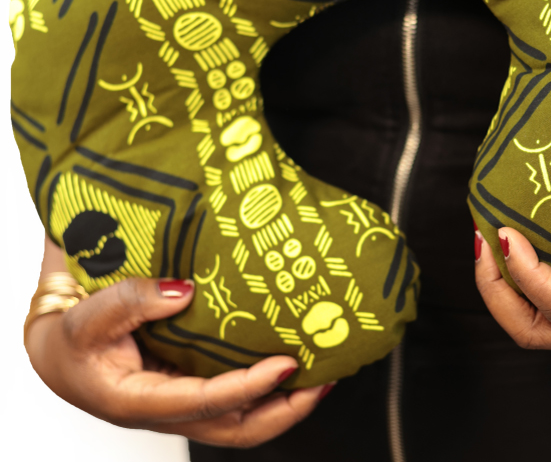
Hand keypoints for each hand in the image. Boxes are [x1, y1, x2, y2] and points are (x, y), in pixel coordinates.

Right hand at [25, 276, 332, 447]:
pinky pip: (234, 396)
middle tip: (324, 379)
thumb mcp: (88, 317)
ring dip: (283, 402)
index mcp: (140, 401)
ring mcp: (182, 401)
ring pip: (240, 419)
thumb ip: (131, 300)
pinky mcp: (189, 386)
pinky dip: (265, 386)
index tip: (287, 364)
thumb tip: (182, 290)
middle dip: (285, 410)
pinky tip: (288, 360)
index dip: (250, 387)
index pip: (206, 403)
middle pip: (236, 428)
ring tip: (321, 373)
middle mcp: (167, 409)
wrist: (59, 342)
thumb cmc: (69, 336)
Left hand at [473, 209, 550, 348]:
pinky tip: (516, 238)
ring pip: (537, 321)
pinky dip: (521, 274)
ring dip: (503, 285)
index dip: (530, 278)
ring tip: (489, 238)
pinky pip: (548, 299)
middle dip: (498, 292)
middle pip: (538, 331)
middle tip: (484, 240)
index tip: (508, 235)